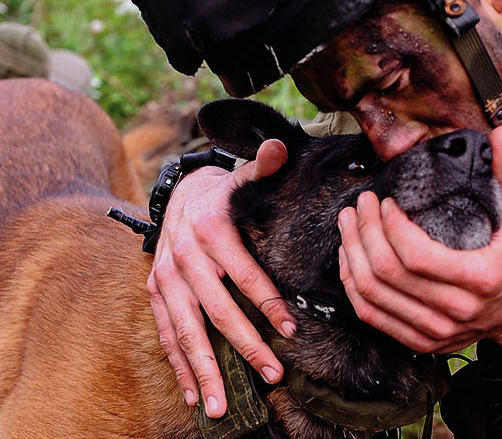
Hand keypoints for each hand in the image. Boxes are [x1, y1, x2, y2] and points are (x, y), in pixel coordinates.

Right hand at [146, 139, 295, 417]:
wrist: (176, 196)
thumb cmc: (223, 195)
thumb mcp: (242, 178)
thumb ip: (264, 167)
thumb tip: (281, 147)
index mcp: (213, 232)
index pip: (245, 274)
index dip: (268, 302)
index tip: (292, 331)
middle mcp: (186, 259)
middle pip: (216, 310)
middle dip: (245, 346)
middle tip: (272, 374)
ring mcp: (167, 281)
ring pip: (186, 332)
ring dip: (204, 370)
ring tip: (221, 406)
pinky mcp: (156, 296)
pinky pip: (167, 336)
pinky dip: (179, 367)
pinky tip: (194, 395)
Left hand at [337, 126, 501, 361]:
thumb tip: (499, 135)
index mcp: (479, 277)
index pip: (417, 255)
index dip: (391, 227)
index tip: (386, 203)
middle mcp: (455, 309)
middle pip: (388, 273)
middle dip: (365, 233)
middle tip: (360, 205)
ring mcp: (436, 330)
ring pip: (373, 295)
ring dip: (352, 255)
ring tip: (349, 224)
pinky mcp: (421, 341)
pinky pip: (373, 316)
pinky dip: (354, 285)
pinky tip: (349, 258)